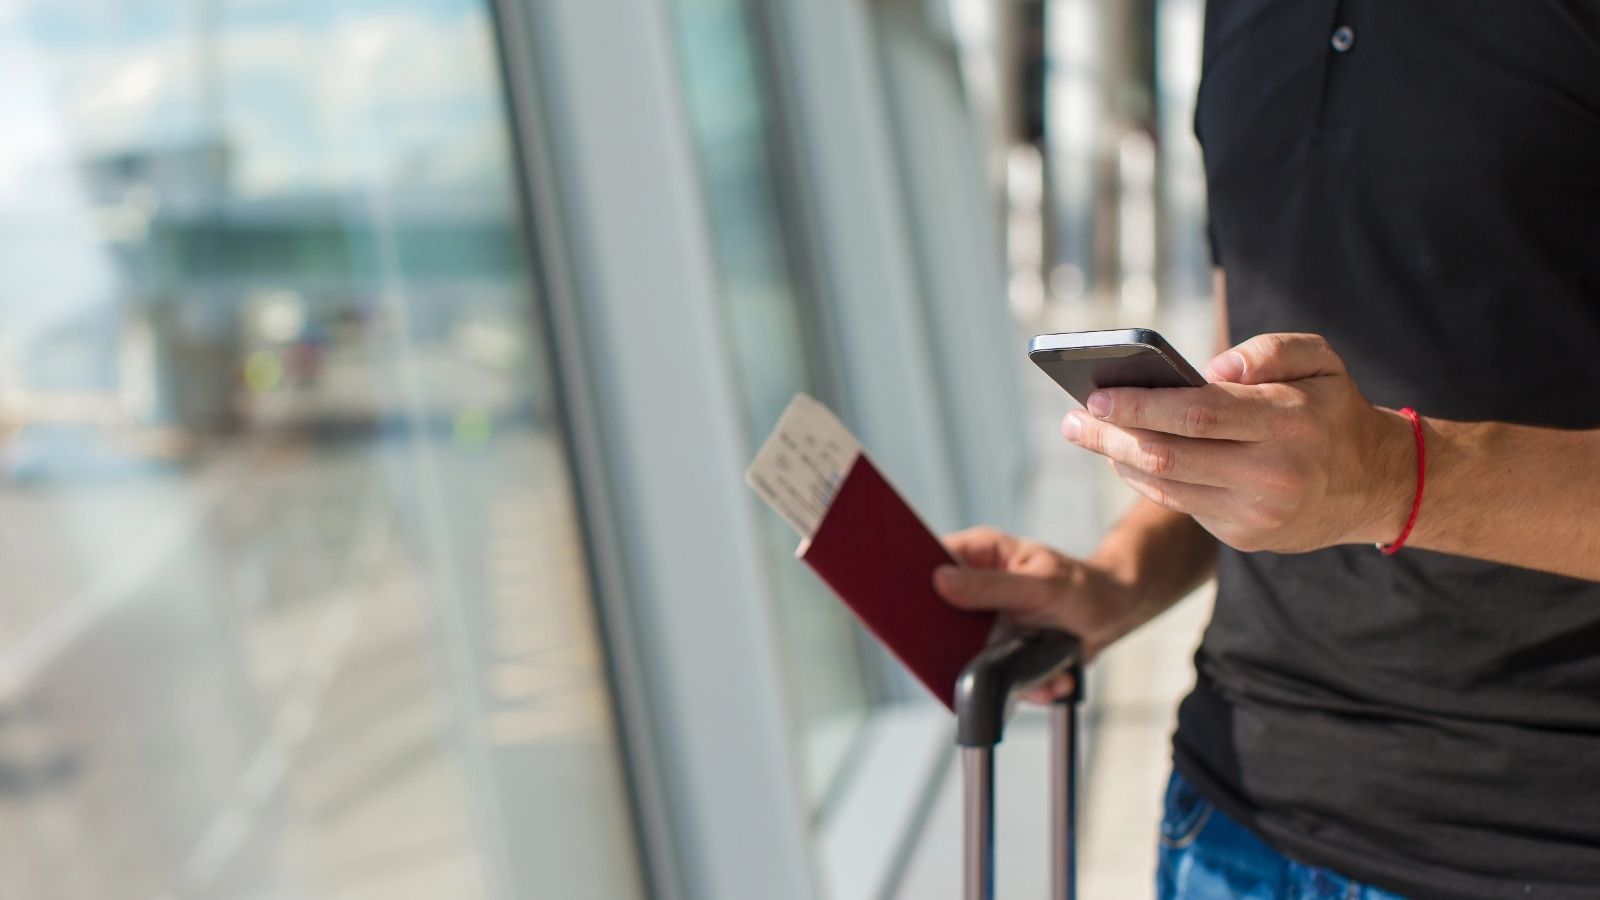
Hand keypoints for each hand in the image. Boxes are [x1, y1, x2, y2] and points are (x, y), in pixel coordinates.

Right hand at [932, 526, 1139, 702]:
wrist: (1112, 617)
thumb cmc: (1082, 587)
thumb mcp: (1040, 584)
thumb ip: (990, 586)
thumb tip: (941, 582)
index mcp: (978, 554)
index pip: (929, 562)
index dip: (913, 583)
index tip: (911, 607)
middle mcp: (974, 587)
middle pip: (935, 615)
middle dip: (954, 645)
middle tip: (980, 654)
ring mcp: (982, 623)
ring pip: (961, 655)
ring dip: (999, 672)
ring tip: (1042, 668)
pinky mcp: (996, 652)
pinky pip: (993, 677)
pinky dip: (1026, 686)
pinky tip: (1054, 678)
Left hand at [1063, 333, 1414, 553]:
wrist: (1374, 485)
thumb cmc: (1332, 409)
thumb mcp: (1321, 360)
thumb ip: (1271, 349)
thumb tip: (1213, 367)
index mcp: (1287, 422)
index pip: (1198, 414)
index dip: (1140, 405)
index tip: (1096, 393)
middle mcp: (1270, 474)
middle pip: (1168, 455)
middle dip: (1110, 436)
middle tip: (1073, 417)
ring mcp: (1255, 513)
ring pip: (1166, 485)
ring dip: (1117, 459)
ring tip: (1086, 432)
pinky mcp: (1243, 538)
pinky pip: (1180, 504)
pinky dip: (1145, 479)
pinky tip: (1123, 456)